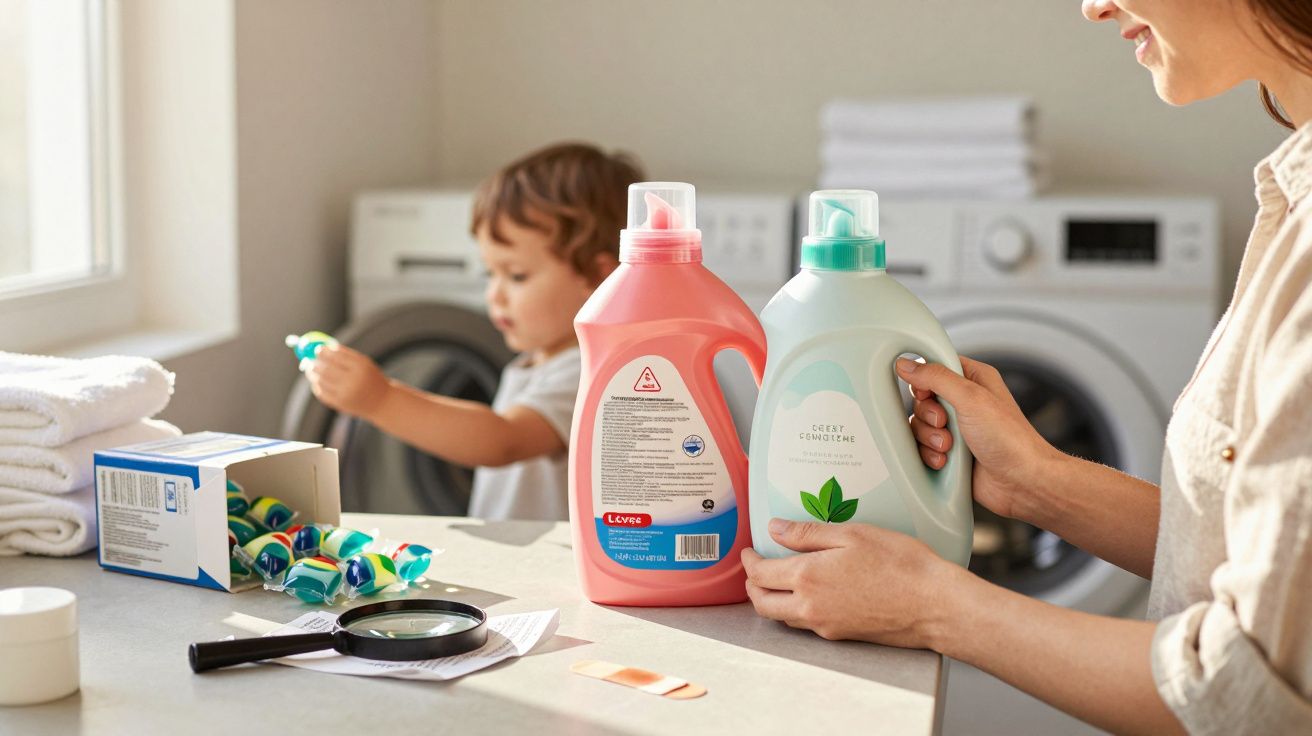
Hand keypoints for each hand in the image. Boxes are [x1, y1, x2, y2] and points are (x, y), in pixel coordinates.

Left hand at [305, 344, 391, 419]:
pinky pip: (322, 393)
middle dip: (315, 362)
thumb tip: (323, 347)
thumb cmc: (371, 378)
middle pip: (326, 369)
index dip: (324, 352)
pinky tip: (316, 381)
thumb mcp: (364, 363)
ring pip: (321, 381)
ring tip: (310, 369)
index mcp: (361, 367)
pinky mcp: (340, 405)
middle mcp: (353, 381)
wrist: (382, 402)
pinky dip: (316, 386)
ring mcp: (346, 394)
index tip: (318, 349)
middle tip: (309, 359)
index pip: (336, 356)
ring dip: (312, 374)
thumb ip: (346, 355)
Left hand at [741, 519, 967, 646]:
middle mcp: (810, 607)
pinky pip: (806, 625)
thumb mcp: (852, 535)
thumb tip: (775, 528)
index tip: (750, 550)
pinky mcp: (841, 635)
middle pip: (762, 603)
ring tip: (779, 579)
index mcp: (807, 578)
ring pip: (782, 617)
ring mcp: (825, 626)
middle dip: (752, 585)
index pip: (759, 574)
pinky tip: (810, 594)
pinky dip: (795, 609)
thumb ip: (808, 534)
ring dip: (772, 599)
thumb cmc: (900, 565)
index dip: (749, 561)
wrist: (934, 605)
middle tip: (756, 568)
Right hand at [896, 356, 1058, 520]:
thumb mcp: (971, 398)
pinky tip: (946, 460)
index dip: (924, 379)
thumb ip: (936, 378)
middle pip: (922, 399)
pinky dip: (929, 455)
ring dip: (929, 438)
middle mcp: (964, 402)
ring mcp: (956, 429)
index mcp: (974, 380)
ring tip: (949, 447)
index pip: (935, 367)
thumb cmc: (1011, 440)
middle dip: (928, 415)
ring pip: (919, 425)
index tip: (927, 393)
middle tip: (945, 423)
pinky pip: (922, 448)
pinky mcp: (950, 452)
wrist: (1022, 482)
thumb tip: (908, 365)